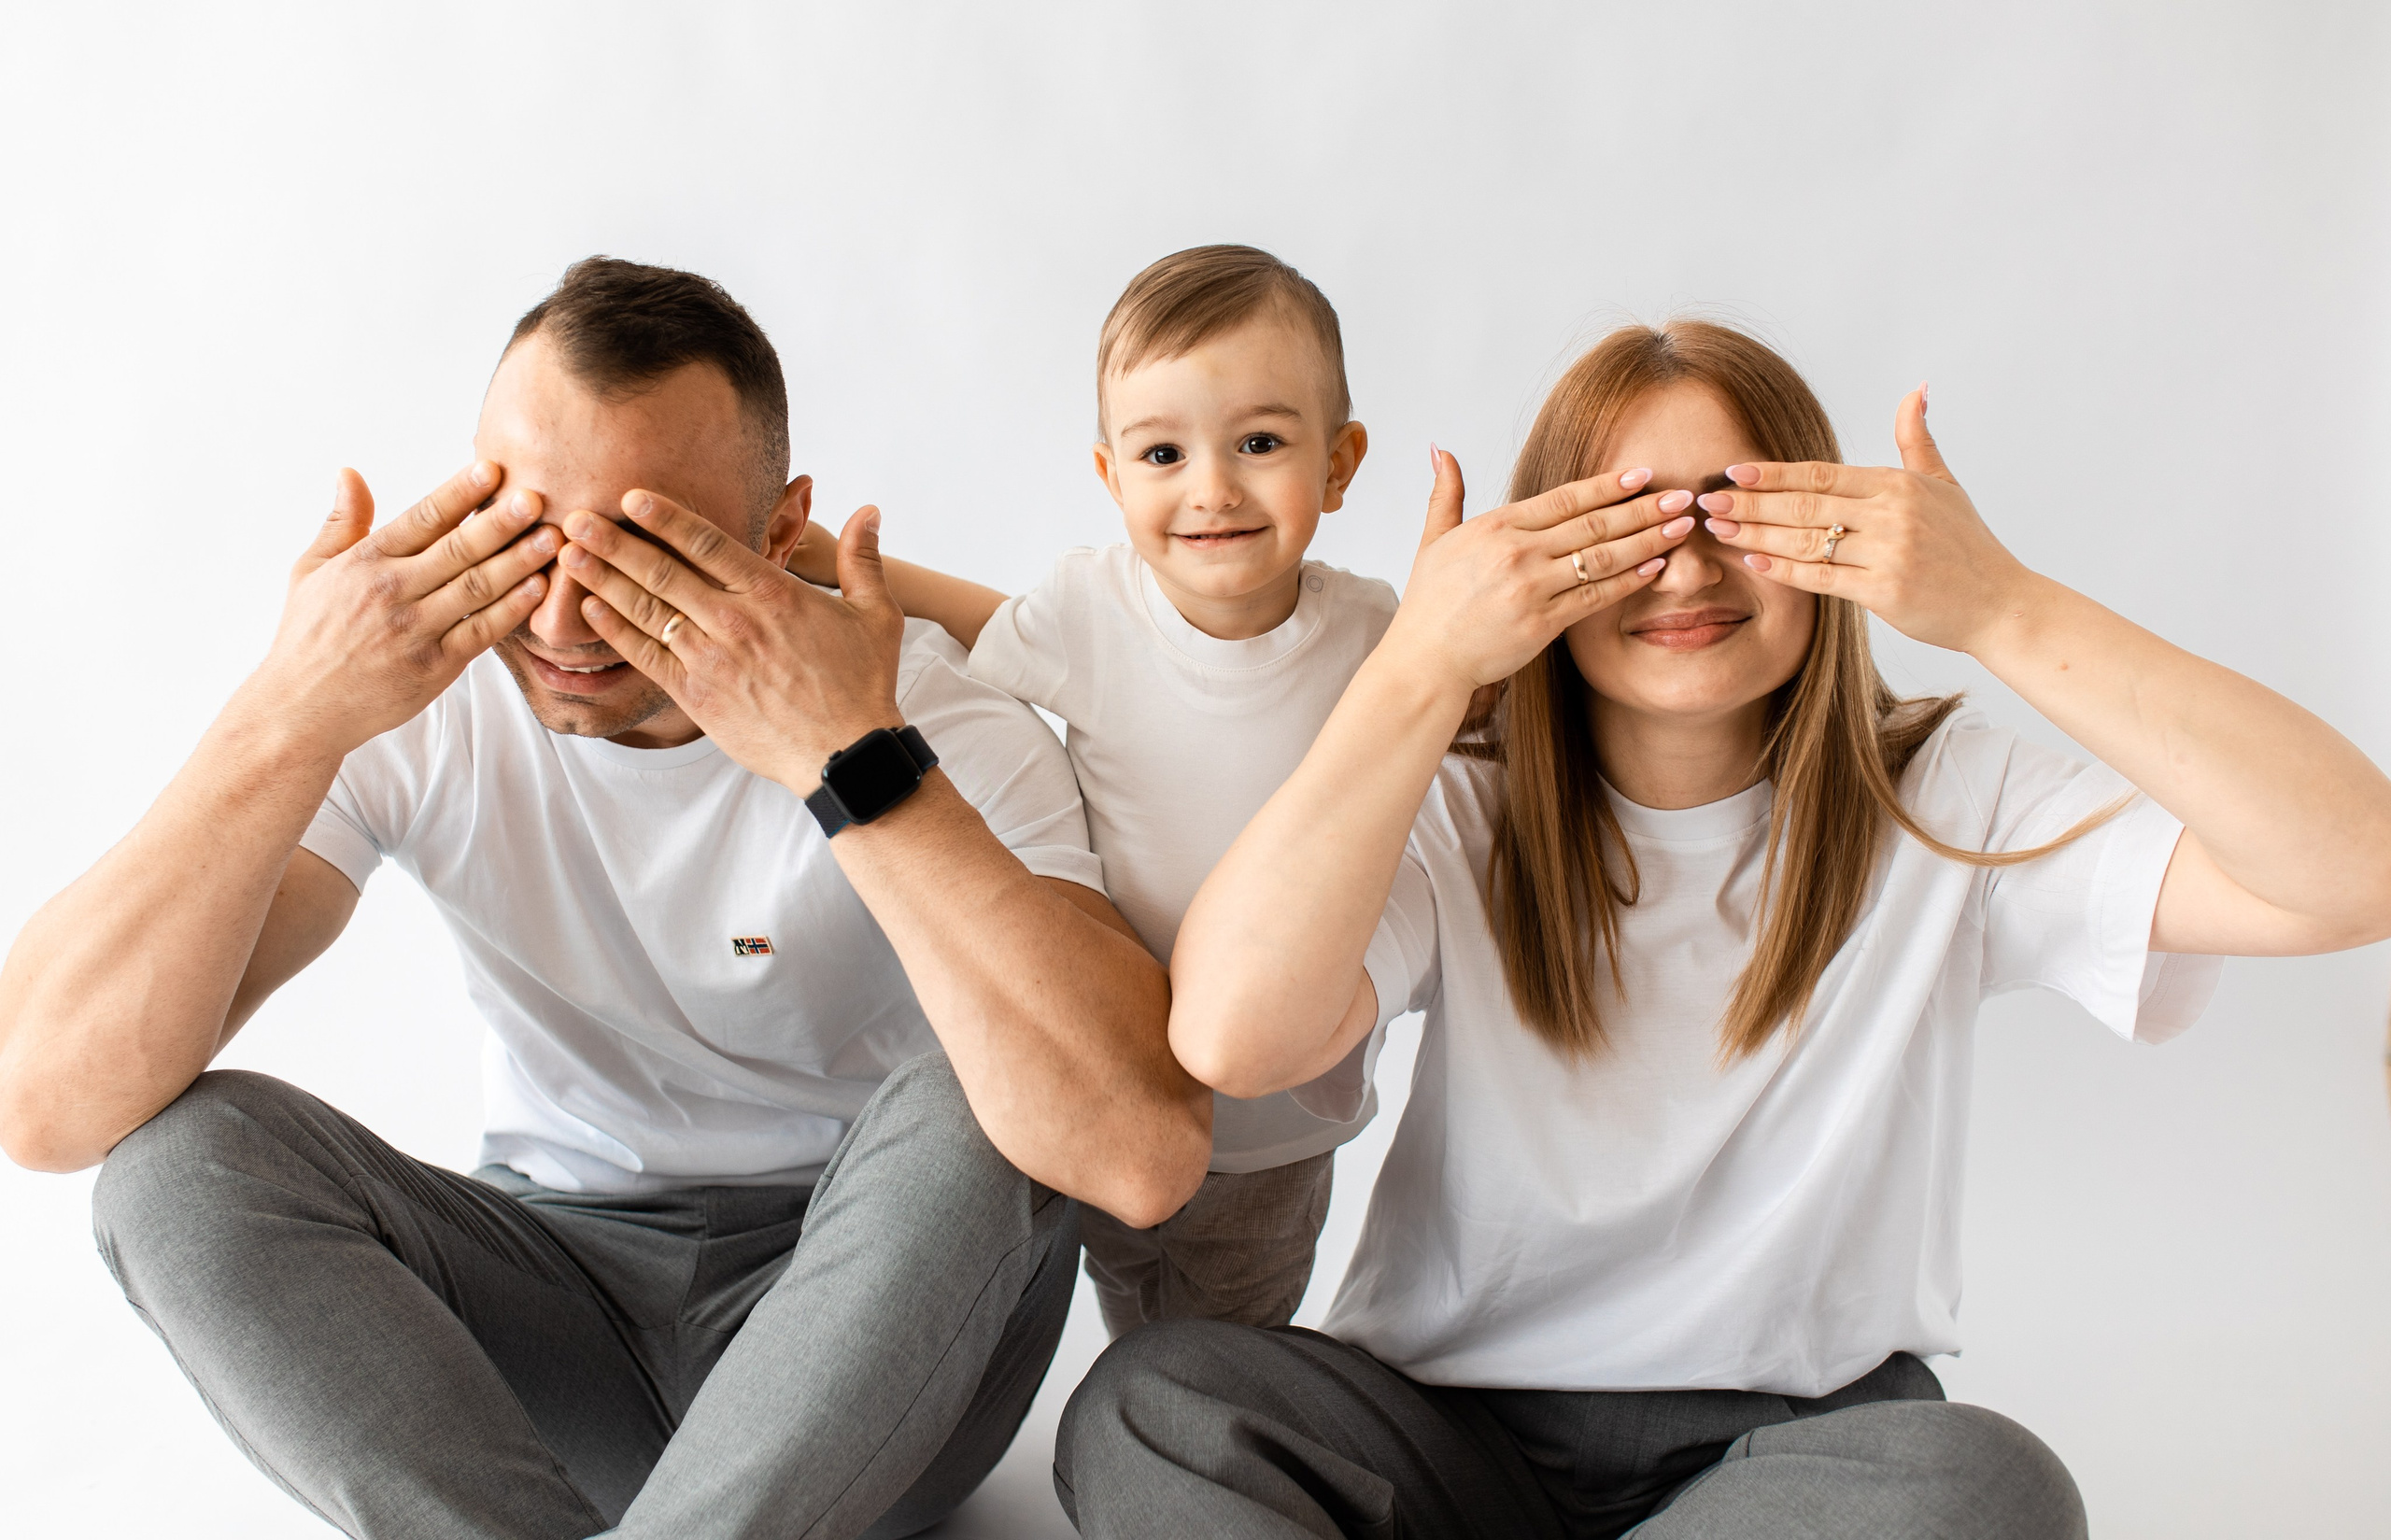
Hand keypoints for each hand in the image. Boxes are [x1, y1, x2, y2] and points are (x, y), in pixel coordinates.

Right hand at [255, 462, 555, 751]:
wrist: (301, 707)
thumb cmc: (309, 635)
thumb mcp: (311, 571)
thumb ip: (342, 522)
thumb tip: (351, 472)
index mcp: (366, 562)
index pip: (422, 518)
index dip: (460, 492)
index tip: (493, 469)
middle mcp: (392, 592)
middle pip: (457, 549)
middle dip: (500, 522)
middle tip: (538, 497)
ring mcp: (415, 631)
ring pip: (476, 588)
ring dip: (518, 562)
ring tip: (553, 539)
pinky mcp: (433, 667)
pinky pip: (480, 633)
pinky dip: (511, 610)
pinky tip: (539, 588)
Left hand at [559, 492, 906, 788]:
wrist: (846, 754)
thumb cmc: (863, 684)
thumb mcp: (876, 615)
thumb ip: (862, 559)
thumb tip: (870, 511)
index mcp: (774, 594)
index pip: (708, 544)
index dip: (666, 518)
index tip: (630, 497)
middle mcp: (735, 621)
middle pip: (663, 571)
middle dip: (615, 541)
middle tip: (575, 516)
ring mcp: (712, 659)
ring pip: (646, 610)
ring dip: (603, 578)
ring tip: (568, 553)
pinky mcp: (698, 696)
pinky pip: (647, 656)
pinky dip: (616, 630)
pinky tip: (590, 608)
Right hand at [1379, 447, 1696, 696]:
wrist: (1425, 661)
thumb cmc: (1430, 604)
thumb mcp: (1432, 540)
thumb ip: (1445, 494)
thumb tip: (1443, 450)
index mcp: (1496, 526)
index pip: (1565, 498)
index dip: (1609, 485)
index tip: (1643, 474)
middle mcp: (1517, 552)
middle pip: (1593, 523)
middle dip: (1644, 508)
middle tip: (1684, 495)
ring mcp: (1531, 587)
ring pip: (1602, 557)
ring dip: (1648, 539)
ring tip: (1683, 527)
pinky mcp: (1542, 623)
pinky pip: (1595, 596)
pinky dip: (1628, 581)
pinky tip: (1655, 567)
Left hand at [1691, 387, 2039, 653]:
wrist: (2001, 605)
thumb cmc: (1968, 547)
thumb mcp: (1945, 486)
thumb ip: (1917, 441)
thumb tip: (1916, 389)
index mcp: (1898, 485)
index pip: (1822, 475)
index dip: (1774, 474)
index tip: (1733, 472)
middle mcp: (1892, 514)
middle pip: (1806, 505)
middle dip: (1752, 504)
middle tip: (1708, 502)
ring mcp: (1890, 553)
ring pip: (1808, 541)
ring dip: (1757, 536)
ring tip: (1719, 530)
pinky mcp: (1885, 592)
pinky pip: (1822, 578)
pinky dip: (1784, 570)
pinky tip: (1753, 562)